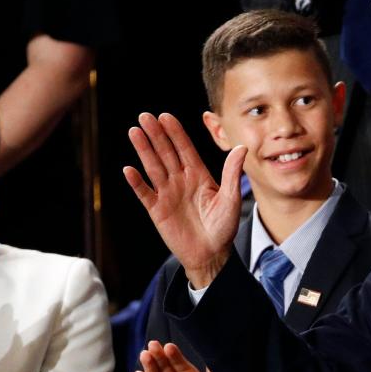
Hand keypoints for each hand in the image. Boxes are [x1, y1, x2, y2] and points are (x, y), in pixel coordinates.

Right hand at [123, 113, 246, 287]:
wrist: (211, 254)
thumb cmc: (224, 228)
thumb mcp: (231, 199)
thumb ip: (233, 173)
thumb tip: (242, 147)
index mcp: (199, 176)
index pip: (185, 149)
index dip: (176, 133)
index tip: (166, 116)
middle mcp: (181, 181)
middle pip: (165, 153)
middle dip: (156, 135)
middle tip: (145, 116)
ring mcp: (167, 194)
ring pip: (153, 167)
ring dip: (143, 150)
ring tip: (134, 132)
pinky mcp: (157, 210)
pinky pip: (144, 193)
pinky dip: (136, 182)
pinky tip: (129, 170)